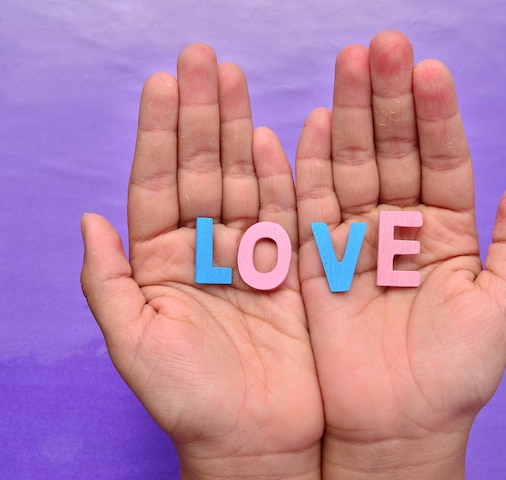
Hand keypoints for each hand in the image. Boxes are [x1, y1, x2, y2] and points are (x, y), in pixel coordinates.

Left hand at [81, 44, 322, 479]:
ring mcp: (250, 255)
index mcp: (161, 262)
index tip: (164, 83)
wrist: (255, 438)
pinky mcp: (290, 269)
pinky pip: (286, 213)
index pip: (157, 184)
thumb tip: (88, 220)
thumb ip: (108, 282)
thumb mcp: (135, 343)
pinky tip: (275, 137)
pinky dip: (282, 175)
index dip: (159, 134)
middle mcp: (204, 249)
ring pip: (243, 180)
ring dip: (239, 131)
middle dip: (201, 115)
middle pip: (201, 169)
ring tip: (235, 81)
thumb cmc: (191, 399)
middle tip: (204, 60)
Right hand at [295, 30, 505, 477]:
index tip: (429, 71)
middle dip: (389, 99)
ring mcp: (357, 238)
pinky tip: (318, 125)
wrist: (397, 423)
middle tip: (381, 46)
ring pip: (354, 166)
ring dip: (352, 116)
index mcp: (447, 232)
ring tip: (350, 64)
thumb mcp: (500, 309)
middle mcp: (401, 225)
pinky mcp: (318, 258)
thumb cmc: (453, 374)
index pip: (443, 160)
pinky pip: (313, 205)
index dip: (437, 117)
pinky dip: (312, 167)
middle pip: (394, 150)